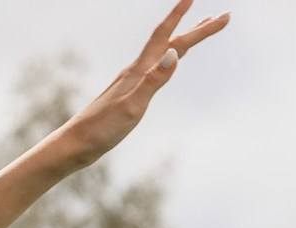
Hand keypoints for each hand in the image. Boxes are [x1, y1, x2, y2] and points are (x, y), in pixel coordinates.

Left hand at [55, 2, 228, 170]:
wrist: (74, 146)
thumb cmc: (100, 130)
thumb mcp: (132, 107)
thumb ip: (153, 80)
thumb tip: (174, 53)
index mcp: (139, 71)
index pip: (169, 39)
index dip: (189, 22)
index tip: (209, 7)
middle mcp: (135, 71)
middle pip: (170, 41)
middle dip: (196, 28)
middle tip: (222, 16)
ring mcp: (131, 82)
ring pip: (162, 52)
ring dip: (183, 39)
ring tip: (199, 28)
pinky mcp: (127, 94)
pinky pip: (155, 68)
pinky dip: (168, 58)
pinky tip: (168, 62)